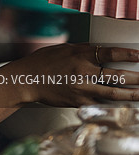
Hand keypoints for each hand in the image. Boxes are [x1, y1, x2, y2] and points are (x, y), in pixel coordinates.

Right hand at [0, 43, 138, 119]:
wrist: (26, 79)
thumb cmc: (44, 62)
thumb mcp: (65, 49)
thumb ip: (85, 51)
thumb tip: (104, 52)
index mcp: (80, 55)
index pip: (110, 53)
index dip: (128, 54)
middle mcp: (82, 72)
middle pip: (116, 77)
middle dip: (136, 78)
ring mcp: (81, 89)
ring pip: (112, 94)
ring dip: (131, 95)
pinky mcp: (78, 102)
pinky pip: (100, 105)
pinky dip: (113, 105)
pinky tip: (124, 105)